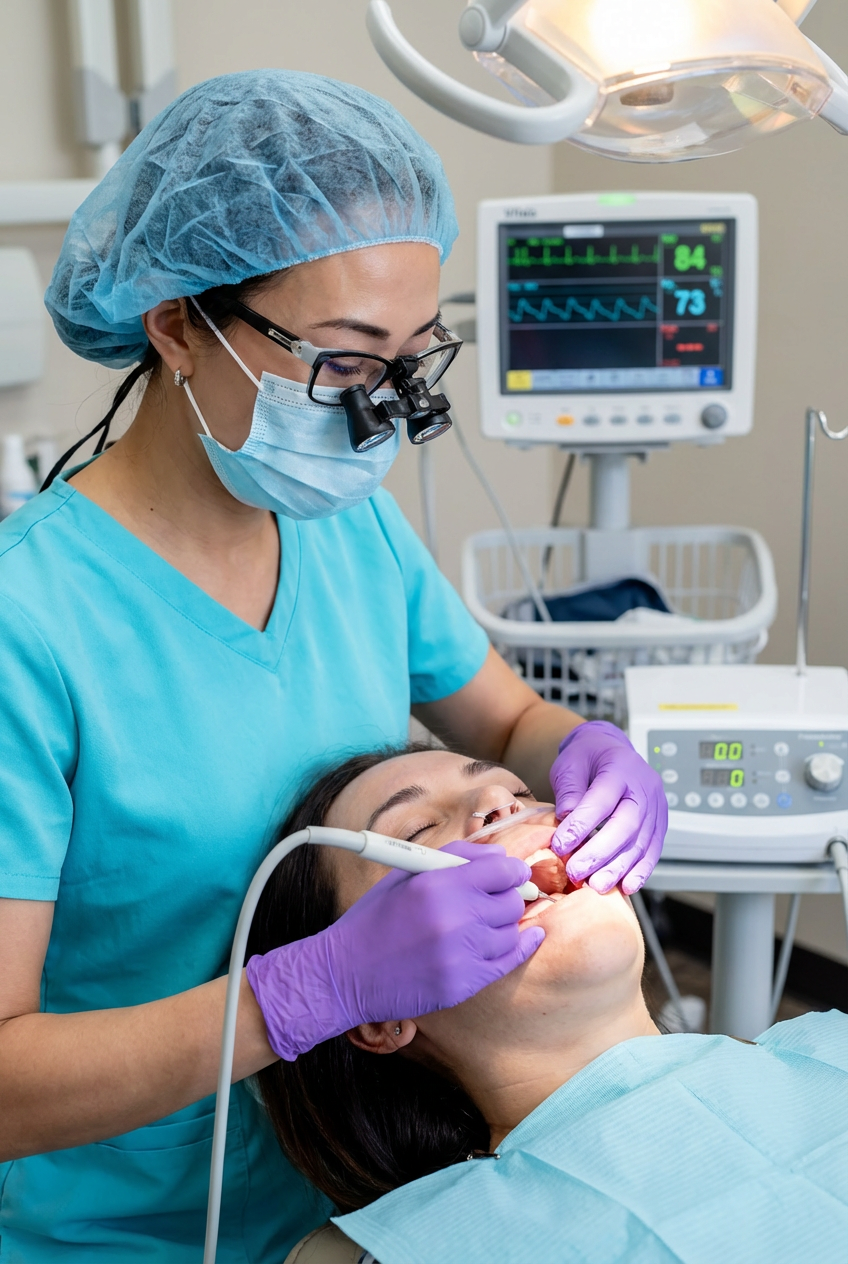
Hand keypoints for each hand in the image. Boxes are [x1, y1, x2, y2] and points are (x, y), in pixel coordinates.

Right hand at [246, 840, 543, 1059]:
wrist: (345, 974)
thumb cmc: (374, 920)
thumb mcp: (406, 874)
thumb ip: (455, 856)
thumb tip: (499, 855)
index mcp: (436, 884)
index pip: (502, 870)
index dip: (513, 870)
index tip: (513, 874)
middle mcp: (454, 918)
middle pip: (512, 901)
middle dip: (508, 897)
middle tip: (496, 899)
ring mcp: (461, 955)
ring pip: (512, 932)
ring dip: (505, 925)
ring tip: (485, 923)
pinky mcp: (464, 984)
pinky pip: (508, 962)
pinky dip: (521, 948)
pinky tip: (525, 939)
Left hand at [549, 721, 665, 894]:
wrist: (610, 749)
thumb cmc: (587, 757)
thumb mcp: (570, 764)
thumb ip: (569, 790)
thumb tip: (566, 819)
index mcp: (620, 767)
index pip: (602, 800)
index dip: (581, 826)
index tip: (560, 846)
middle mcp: (644, 787)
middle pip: (627, 825)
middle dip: (600, 853)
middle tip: (576, 872)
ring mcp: (657, 805)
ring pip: (641, 842)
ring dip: (619, 868)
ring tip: (596, 885)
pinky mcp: (660, 823)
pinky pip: (653, 849)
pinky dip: (640, 870)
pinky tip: (626, 886)